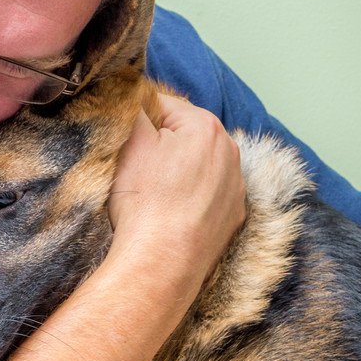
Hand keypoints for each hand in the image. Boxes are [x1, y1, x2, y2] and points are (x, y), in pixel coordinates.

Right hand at [107, 93, 245, 294]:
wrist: (161, 263)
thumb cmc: (145, 201)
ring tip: (152, 193)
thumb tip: (133, 97)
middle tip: (136, 169)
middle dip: (160, 145)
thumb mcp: (129, 141)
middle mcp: (230, 152)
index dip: (137, 121)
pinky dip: (189, 198)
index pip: (162, 105)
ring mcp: (235, 187)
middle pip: (183, 135)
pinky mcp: (232, 217)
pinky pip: (206, 195)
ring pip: (197, 165)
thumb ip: (132, 107)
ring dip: (176, 171)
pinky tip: (170, 211)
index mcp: (206, 126)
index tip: (125, 143)